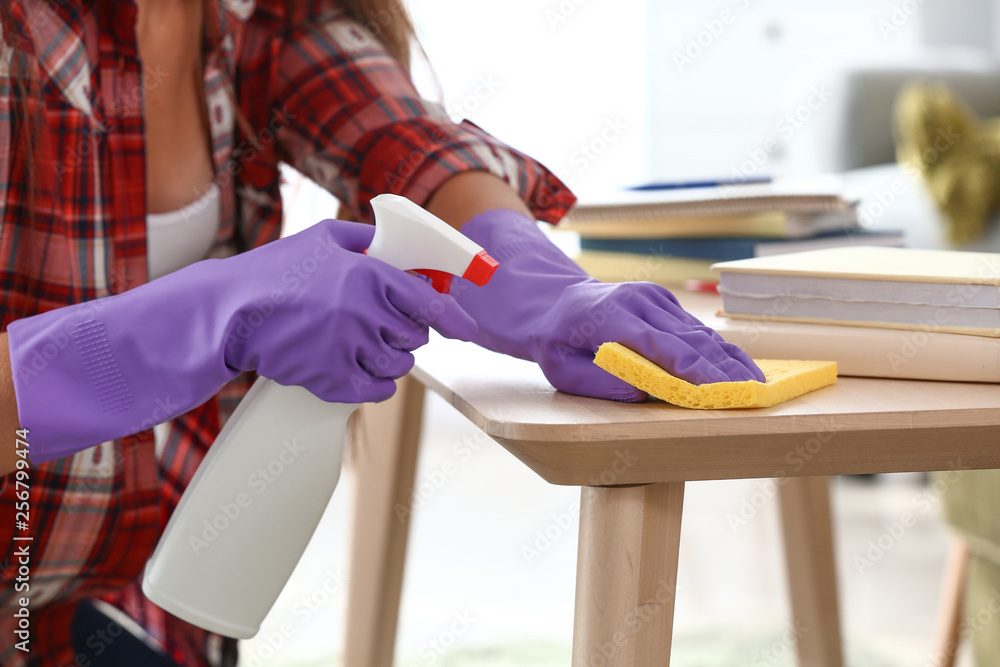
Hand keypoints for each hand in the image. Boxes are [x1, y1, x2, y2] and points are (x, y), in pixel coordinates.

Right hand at [7, 219, 475, 462]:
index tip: (464, 326)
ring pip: (398, 364)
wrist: (228, 314)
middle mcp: (364, 313)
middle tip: (380, 322)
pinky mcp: (331, 379)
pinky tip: (355, 367)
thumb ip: (367, 240)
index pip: (429, 301)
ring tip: (358, 341)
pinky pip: (376, 390)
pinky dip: (374, 382)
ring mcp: (348, 349)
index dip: (454, 316)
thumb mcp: (323, 239)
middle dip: (405, 330)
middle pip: (415, 335)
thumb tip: (401, 243)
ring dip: (387, 355)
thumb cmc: (274, 272)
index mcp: (368, 276)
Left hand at [449, 209, 763, 401]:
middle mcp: (638, 301)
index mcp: (611, 317)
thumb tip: (645, 394)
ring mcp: (653, 297)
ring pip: (698, 332)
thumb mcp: (562, 369)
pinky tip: (739, 370)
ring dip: (729, 360)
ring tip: (757, 386)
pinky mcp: (661, 300)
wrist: (550, 301)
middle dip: (724, 370)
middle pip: (690, 340)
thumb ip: (601, 383)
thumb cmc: (554, 342)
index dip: (695, 371)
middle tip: (754, 395)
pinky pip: (694, 328)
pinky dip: (718, 350)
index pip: (662, 347)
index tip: (722, 391)